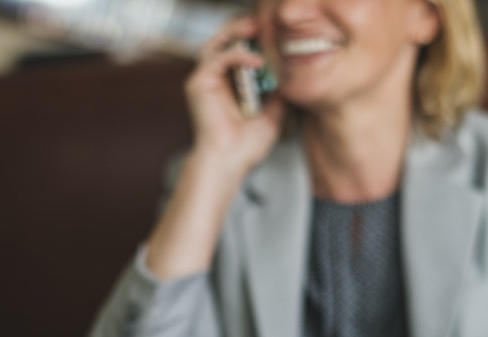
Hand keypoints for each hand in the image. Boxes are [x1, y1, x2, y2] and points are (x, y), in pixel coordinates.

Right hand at [186, 17, 284, 170]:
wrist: (228, 162)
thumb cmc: (246, 147)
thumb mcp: (272, 117)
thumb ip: (277, 95)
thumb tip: (289, 79)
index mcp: (229, 87)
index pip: (239, 53)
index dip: (254, 42)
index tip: (274, 35)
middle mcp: (214, 80)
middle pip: (225, 42)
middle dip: (244, 30)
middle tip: (265, 22)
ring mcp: (204, 80)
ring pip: (218, 43)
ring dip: (238, 33)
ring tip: (258, 28)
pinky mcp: (198, 83)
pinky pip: (219, 59)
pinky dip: (238, 56)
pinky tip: (258, 61)